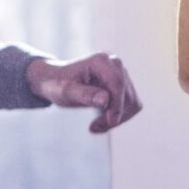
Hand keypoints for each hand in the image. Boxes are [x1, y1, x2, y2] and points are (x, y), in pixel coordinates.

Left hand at [27, 53, 142, 132]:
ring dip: (117, 118)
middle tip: (95, 126)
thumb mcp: (65, 91)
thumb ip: (84, 94)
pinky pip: (131, 105)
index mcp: (101, 62)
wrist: (56, 81)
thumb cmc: (57, 84)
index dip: (117, 105)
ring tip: (97, 125)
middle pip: (128, 95)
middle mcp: (115, 65)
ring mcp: (121, 75)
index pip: (118, 83)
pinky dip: (119, 117)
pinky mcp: (123, 86)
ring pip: (132, 102)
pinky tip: (102, 121)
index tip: (110, 122)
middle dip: (115, 115)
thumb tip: (105, 100)